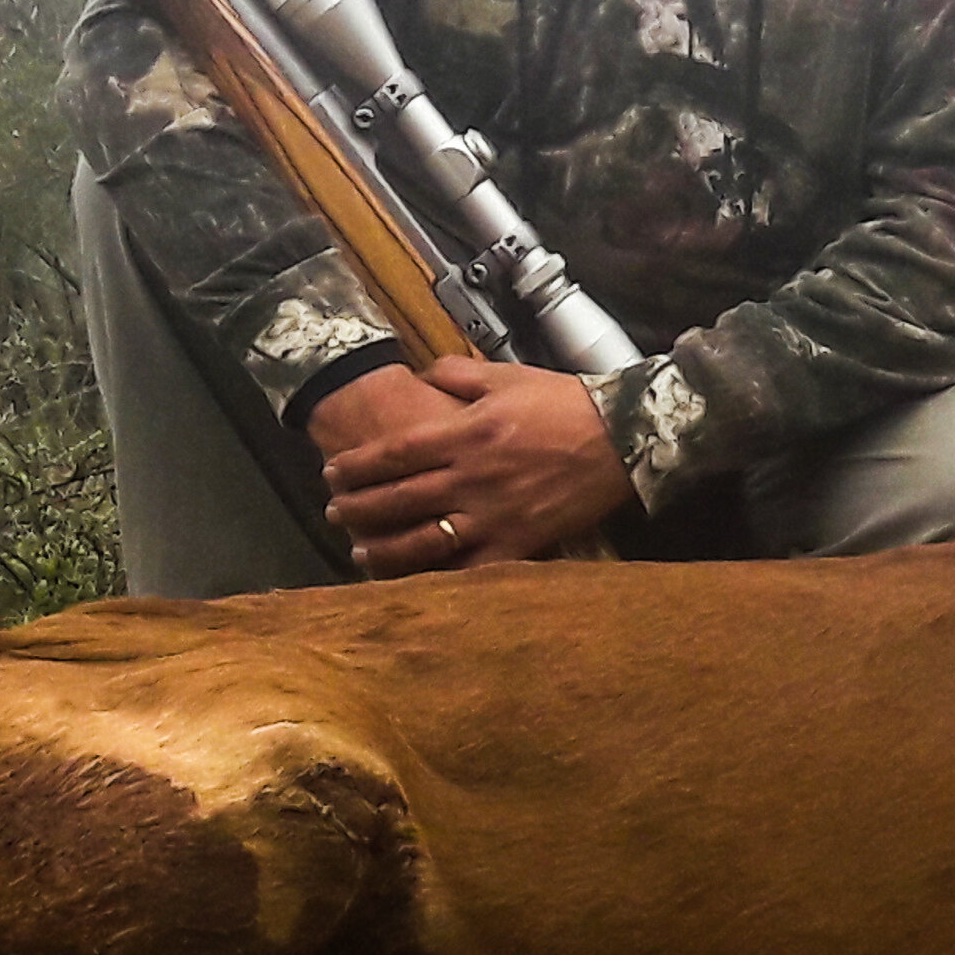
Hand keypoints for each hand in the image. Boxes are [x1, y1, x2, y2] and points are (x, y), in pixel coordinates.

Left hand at [321, 358, 636, 575]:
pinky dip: (437, 577)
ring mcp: (493, 516)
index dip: (356, 466)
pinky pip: (469, 569)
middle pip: (398, 499)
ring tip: (359, 550)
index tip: (333, 473)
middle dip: (358, 507)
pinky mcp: (517, 544)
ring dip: (384, 548)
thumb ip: (456, 373)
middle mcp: (471, 478)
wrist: (621, 439)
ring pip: (423, 540)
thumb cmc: (563, 403)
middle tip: (333, 512)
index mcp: (465, 434)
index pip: (394, 454)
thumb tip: (419, 374)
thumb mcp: (506, 375)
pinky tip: (414, 581)